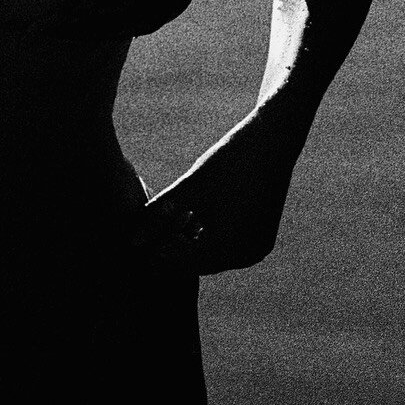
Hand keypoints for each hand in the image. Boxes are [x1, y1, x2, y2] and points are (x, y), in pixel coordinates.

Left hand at [135, 112, 295, 276]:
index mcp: (229, 247)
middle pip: (198, 262)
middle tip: (145, 240)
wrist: (273, 142)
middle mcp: (247, 256)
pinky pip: (228, 247)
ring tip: (164, 225)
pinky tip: (188, 219)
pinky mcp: (261, 238)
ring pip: (212, 255)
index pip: (182, 263)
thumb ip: (158, 216)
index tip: (135, 245)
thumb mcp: (189, 188)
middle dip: (172, 251)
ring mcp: (257, 249)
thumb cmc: (228, 161)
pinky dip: (208, 238)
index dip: (156, 255)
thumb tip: (131, 242)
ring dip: (189, 245)